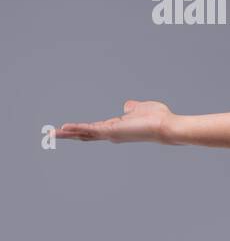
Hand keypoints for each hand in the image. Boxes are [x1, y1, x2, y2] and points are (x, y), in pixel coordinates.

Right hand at [57, 100, 176, 143]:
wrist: (166, 125)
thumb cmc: (158, 118)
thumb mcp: (140, 108)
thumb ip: (131, 107)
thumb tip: (127, 106)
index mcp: (116, 127)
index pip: (94, 129)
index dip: (80, 129)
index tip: (66, 129)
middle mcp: (112, 133)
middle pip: (85, 134)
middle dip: (69, 134)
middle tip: (51, 134)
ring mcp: (111, 134)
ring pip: (85, 134)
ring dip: (68, 133)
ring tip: (51, 133)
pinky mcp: (113, 131)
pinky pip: (91, 130)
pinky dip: (77, 128)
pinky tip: (65, 128)